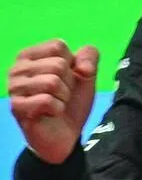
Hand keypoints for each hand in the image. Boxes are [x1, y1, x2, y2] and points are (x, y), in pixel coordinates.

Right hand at [7, 41, 99, 163]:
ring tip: (56, 103)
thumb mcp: (86, 74)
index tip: (67, 77)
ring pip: (52, 82)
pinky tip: (50, 113)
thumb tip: (82, 67)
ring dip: (63, 96)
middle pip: (57, 65)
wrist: (66, 133)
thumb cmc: (71, 100)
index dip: (72, 64)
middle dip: (69, 83)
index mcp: (29, 55)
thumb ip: (89, 56)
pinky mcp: (16, 107)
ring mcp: (13, 88)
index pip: (58, 46)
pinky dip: (57, 108)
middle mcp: (16, 68)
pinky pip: (47, 100)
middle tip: (62, 94)